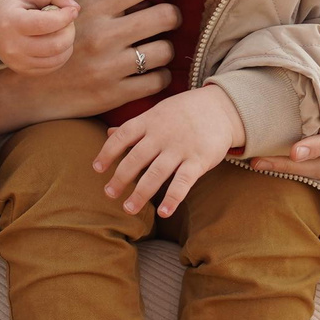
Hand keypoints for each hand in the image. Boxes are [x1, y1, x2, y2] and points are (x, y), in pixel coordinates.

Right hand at [0, 0, 78, 72]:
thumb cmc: (14, 6)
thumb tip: (76, 9)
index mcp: (11, 22)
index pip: (45, 24)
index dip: (65, 17)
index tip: (72, 11)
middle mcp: (13, 46)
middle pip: (56, 44)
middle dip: (69, 31)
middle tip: (67, 21)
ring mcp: (18, 62)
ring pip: (58, 58)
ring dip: (68, 43)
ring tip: (61, 30)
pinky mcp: (24, 71)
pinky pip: (53, 66)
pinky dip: (61, 54)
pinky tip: (55, 41)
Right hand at [0, 0, 181, 133]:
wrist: (27, 88)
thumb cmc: (56, 42)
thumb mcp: (74, 11)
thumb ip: (109, 0)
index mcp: (95, 7)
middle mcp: (105, 35)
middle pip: (166, 16)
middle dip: (174, 16)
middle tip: (168, 19)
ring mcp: (110, 66)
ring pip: (166, 50)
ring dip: (166, 48)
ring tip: (156, 48)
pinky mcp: (114, 94)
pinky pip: (158, 81)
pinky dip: (160, 75)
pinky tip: (150, 72)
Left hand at [94, 86, 244, 217]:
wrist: (222, 107)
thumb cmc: (184, 112)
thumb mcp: (158, 112)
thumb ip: (135, 126)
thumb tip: (109, 133)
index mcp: (150, 121)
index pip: (122, 136)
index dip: (107, 152)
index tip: (97, 169)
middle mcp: (162, 134)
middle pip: (135, 158)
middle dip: (120, 178)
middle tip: (109, 194)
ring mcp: (180, 148)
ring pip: (155, 174)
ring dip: (140, 193)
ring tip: (128, 208)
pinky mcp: (199, 160)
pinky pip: (183, 182)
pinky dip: (172, 198)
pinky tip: (163, 212)